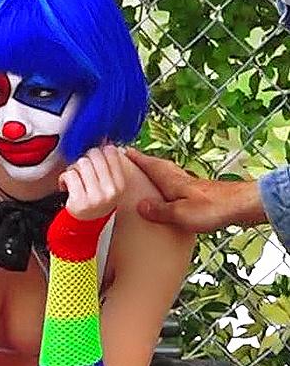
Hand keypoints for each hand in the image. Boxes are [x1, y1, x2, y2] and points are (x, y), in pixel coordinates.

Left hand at [59, 144, 124, 219]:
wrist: (84, 224)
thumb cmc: (95, 200)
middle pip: (95, 154)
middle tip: (82, 171)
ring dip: (74, 168)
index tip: (94, 159)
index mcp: (120, 184)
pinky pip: (70, 174)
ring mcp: (96, 197)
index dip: (99, 151)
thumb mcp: (108, 184)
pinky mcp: (80, 201)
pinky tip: (67, 186)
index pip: (111, 152)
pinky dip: (64, 178)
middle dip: (85, 159)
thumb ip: (108, 164)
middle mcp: (110, 191)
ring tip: (75, 179)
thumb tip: (105, 138)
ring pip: (82, 163)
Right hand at [125, 147, 265, 231]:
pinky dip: (169, 186)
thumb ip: (160, 210)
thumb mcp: (180, 213)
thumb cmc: (214, 208)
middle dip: (146, 163)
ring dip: (158, 174)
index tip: (123, 152)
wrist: (242, 206)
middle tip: (133, 161)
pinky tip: (171, 195)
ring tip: (147, 178)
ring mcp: (192, 187)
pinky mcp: (202, 195)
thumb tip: (140, 206)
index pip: (151, 166)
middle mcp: (182, 180)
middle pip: (160, 167)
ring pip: (170, 176)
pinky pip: (178, 187)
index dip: (137, 159)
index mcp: (173, 182)